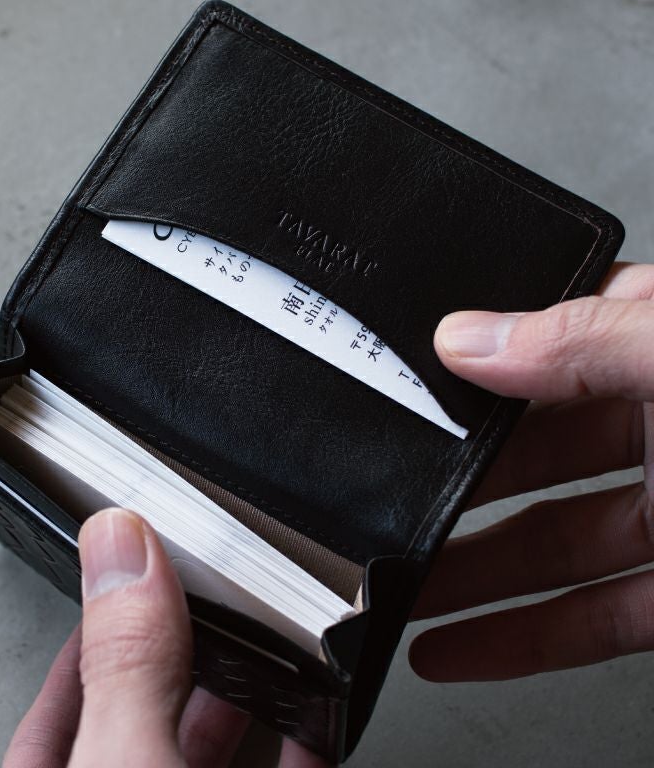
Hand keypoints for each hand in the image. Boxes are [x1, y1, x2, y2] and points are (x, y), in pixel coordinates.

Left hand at [3, 508, 330, 766]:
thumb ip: (127, 665)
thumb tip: (120, 549)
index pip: (61, 697)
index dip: (94, 625)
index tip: (132, 572)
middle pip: (148, 711)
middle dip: (182, 644)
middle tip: (211, 585)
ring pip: (213, 744)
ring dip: (246, 690)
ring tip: (269, 634)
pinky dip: (303, 744)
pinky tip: (317, 717)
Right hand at [410, 261, 653, 681]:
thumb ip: (588, 341)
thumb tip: (470, 335)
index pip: (534, 357)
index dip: (463, 386)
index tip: (400, 411)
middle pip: (530, 465)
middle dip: (454, 497)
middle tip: (387, 516)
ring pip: (551, 548)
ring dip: (475, 582)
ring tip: (405, 598)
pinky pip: (594, 616)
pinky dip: (525, 637)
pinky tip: (466, 646)